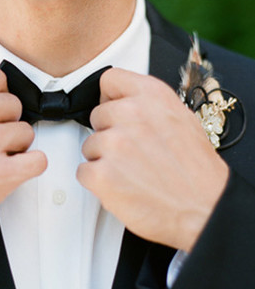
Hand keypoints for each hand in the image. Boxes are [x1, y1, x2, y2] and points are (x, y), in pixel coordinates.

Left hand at [77, 68, 228, 251]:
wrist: (204, 208)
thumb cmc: (196, 172)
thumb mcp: (182, 121)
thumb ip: (150, 107)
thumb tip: (125, 105)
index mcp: (152, 96)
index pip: (110, 79)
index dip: (110, 98)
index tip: (116, 113)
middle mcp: (131, 114)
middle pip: (96, 116)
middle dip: (109, 134)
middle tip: (132, 154)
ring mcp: (114, 144)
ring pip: (89, 145)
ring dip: (103, 160)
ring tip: (132, 173)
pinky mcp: (101, 174)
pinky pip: (83, 172)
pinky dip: (98, 183)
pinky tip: (122, 187)